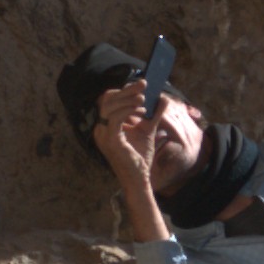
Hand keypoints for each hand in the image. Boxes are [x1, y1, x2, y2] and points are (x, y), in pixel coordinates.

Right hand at [94, 84, 163, 198]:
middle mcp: (101, 128)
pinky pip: (115, 118)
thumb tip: (162, 98)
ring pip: (109, 106)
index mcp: (106, 125)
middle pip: (108, 99)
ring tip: (144, 99)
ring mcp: (103, 134)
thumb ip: (154, 115)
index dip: (124, 91)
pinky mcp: (109, 140)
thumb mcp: (148, 131)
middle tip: (144, 84)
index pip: (110, 101)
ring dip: (128, 99)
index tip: (141, 86)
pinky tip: (141, 110)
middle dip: (126, 90)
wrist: (140, 180)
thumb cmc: (140, 158)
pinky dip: (128, 110)